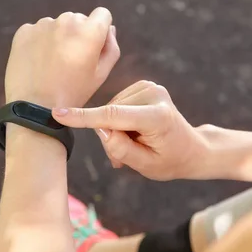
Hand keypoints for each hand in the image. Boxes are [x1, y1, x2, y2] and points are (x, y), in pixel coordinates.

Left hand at [5, 8, 118, 107]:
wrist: (34, 107)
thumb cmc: (73, 93)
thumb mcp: (101, 75)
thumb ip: (111, 48)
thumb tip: (109, 29)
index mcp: (89, 31)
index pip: (102, 14)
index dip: (100, 30)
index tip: (92, 46)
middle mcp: (67, 20)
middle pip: (78, 20)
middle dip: (77, 35)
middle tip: (70, 61)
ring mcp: (43, 24)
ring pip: (56, 26)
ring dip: (57, 38)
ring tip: (51, 64)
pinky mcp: (24, 31)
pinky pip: (37, 31)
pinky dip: (38, 42)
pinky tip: (37, 62)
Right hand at [52, 80, 210, 180]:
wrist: (192, 148)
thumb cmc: (171, 161)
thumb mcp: (147, 166)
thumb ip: (121, 150)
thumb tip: (101, 129)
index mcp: (157, 117)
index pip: (113, 115)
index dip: (84, 117)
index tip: (59, 113)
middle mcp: (153, 95)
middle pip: (109, 117)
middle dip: (111, 138)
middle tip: (128, 157)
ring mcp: (148, 87)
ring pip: (109, 111)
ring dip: (115, 131)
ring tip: (136, 144)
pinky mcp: (142, 85)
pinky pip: (115, 106)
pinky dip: (118, 122)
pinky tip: (135, 131)